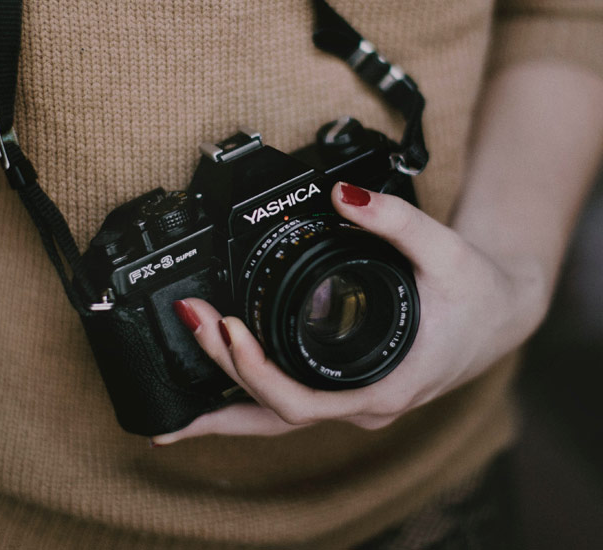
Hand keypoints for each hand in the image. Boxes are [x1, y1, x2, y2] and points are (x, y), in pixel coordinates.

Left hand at [153, 182, 548, 443]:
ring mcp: (351, 403)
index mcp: (384, 385)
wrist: (498, 315)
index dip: (256, 372)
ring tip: (172, 413)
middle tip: (189, 323)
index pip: (302, 401)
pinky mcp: (344, 391)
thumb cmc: (477, 295)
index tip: (225, 328)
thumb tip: (344, 195)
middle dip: (223, 377)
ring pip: (276, 421)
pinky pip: (287, 406)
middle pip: (275, 415)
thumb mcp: (447, 250)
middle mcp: (362, 405)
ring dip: (225, 409)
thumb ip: (396, 220)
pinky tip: (215, 399)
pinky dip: (247, 402)